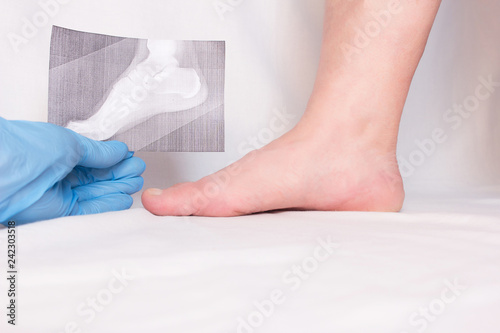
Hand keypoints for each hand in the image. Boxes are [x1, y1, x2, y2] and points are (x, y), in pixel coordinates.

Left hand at [0, 118, 144, 224]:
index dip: (115, 159)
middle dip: (119, 174)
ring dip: (117, 189)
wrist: (0, 169)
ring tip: (136, 183)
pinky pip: (89, 211)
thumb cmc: (24, 148)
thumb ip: (98, 152)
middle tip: (138, 171)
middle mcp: (59, 174)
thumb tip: (118, 151)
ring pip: (96, 194)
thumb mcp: (70, 143)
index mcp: (60, 153)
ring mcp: (60, 194)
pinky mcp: (59, 213)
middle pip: (97, 177)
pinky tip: (122, 200)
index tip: (132, 158)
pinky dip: (107, 206)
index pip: (94, 159)